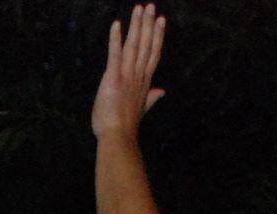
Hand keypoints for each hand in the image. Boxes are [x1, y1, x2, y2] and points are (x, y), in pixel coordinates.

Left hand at [90, 5, 166, 140]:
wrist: (118, 138)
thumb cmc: (126, 127)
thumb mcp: (141, 109)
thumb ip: (151, 97)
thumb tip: (162, 91)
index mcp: (144, 82)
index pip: (153, 53)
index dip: (157, 36)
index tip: (161, 20)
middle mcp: (138, 76)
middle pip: (146, 45)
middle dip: (149, 24)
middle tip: (151, 6)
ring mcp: (127, 76)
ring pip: (134, 45)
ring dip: (137, 25)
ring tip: (140, 8)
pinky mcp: (114, 78)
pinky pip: (115, 55)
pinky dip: (116, 39)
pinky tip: (117, 24)